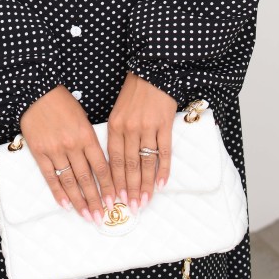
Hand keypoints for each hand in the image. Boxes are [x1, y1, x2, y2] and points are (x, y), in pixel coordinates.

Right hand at [19, 85, 116, 225]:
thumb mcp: (83, 118)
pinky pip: (50, 176)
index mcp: (87, 135)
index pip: (101, 167)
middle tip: (102, 217)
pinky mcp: (39, 152)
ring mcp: (55, 150)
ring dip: (79, 201)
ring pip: (69, 181)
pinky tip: (65, 204)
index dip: (108, 186)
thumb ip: (91, 140)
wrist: (37, 92)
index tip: (114, 201)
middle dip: (95, 200)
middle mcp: (72, 145)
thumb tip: (100, 166)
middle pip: (86, 178)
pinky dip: (58, 192)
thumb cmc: (63, 103)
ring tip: (87, 215)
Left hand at [107, 71, 177, 213]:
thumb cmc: (133, 93)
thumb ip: (117, 135)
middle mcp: (129, 128)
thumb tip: (116, 163)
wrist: (152, 71)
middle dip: (130, 189)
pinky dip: (163, 169)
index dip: (115, 182)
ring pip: (146, 162)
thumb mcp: (118, 111)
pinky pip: (164, 152)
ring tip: (145, 201)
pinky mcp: (164, 124)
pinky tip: (161, 184)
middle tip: (131, 207)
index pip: (114, 160)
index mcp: (115, 125)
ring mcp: (148, 127)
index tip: (115, 199)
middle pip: (129, 165)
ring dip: (146, 184)